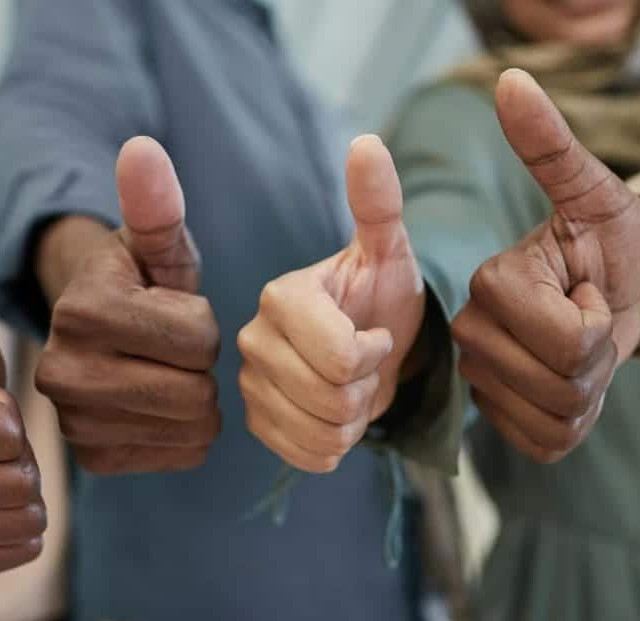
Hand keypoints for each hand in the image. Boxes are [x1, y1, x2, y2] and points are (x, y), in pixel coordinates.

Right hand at [34, 137, 220, 474]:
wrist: (98, 334)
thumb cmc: (138, 283)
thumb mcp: (154, 244)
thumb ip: (155, 204)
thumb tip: (141, 148)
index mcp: (81, 310)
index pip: (199, 339)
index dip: (204, 324)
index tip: (173, 311)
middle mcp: (62, 371)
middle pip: (195, 390)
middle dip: (202, 367)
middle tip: (175, 350)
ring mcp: (72, 422)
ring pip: (193, 426)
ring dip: (199, 400)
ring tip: (168, 373)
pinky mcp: (91, 458)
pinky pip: (182, 455)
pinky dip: (187, 434)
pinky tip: (161, 407)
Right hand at [238, 135, 424, 472]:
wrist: (372, 345)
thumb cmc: (382, 296)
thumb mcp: (390, 252)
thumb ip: (377, 204)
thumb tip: (367, 144)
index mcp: (282, 296)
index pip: (341, 357)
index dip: (374, 354)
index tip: (375, 332)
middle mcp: (252, 338)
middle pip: (332, 399)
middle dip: (366, 387)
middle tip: (365, 363)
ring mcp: (249, 385)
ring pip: (322, 434)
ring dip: (354, 418)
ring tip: (352, 385)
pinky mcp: (255, 425)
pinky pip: (309, 458)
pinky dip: (336, 444)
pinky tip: (334, 413)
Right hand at [452, 69, 639, 462]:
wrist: (616, 285)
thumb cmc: (609, 238)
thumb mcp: (594, 191)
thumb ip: (550, 145)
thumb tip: (511, 80)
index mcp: (490, 286)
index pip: (568, 341)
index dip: (599, 322)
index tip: (589, 288)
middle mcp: (469, 336)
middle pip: (562, 385)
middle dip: (598, 359)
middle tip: (588, 318)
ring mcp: (480, 382)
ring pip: (557, 419)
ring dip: (591, 391)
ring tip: (581, 350)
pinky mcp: (500, 418)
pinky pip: (548, 444)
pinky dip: (575, 422)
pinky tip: (570, 385)